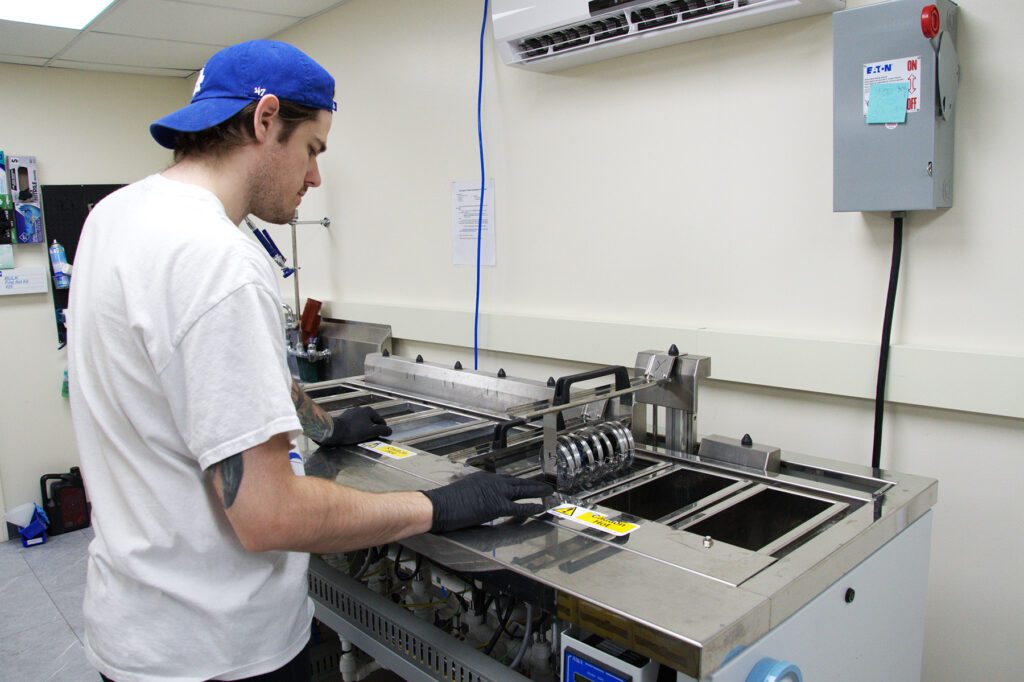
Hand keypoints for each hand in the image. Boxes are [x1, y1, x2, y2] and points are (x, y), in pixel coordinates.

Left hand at [315, 406, 391, 446]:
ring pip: (362, 422)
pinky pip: (353, 424)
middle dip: (372, 429)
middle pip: (371, 421)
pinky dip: (355, 429)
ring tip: (361, 438)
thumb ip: (382, 431)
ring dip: (363, 429)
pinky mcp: (344, 417)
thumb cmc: (354, 431)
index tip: (381, 437)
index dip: (382, 430)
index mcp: (369, 410)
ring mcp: (351, 412)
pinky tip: (353, 435)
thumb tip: (389, 431)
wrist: (335, 431)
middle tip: (371, 438)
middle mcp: (360, 409)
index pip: (381, 421)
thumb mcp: (371, 432)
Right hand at [421, 473, 552, 532]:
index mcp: (483, 478)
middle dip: (534, 484)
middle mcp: (491, 482)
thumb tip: (480, 501)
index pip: (506, 480)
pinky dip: (531, 507)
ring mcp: (495, 493)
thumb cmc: (445, 502)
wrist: (438, 505)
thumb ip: (476, 494)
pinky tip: (540, 507)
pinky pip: (518, 507)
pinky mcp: (496, 506)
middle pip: (518, 482)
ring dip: (537, 492)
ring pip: (522, 490)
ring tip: (549, 493)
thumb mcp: (463, 491)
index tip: (527, 484)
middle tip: (546, 485)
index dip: (519, 483)